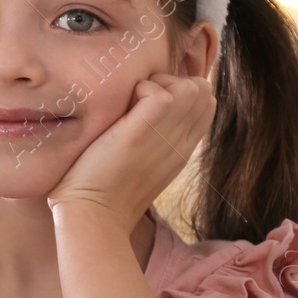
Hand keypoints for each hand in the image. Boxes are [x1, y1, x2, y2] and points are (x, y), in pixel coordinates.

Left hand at [46, 72, 215, 231]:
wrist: (93, 216)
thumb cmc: (103, 192)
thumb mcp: (140, 164)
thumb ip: (152, 141)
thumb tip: (140, 113)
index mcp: (181, 150)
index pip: (204, 104)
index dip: (179, 91)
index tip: (147, 101)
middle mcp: (182, 142)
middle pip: (203, 90)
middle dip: (172, 80)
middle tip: (138, 98)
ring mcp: (167, 137)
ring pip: (191, 87)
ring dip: (159, 82)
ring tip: (131, 101)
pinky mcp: (145, 132)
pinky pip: (162, 92)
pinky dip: (141, 88)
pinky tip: (121, 108)